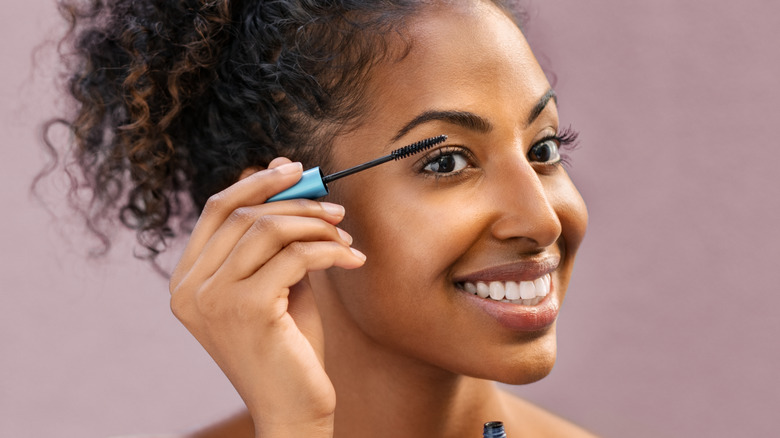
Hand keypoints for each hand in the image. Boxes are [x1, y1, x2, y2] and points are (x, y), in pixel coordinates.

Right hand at [169, 158, 364, 436]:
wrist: (294, 409)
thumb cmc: (288, 347)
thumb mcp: (277, 282)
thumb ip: (276, 237)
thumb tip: (282, 170)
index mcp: (189, 280)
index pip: (216, 209)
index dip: (257, 182)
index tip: (294, 169)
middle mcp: (191, 288)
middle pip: (243, 214)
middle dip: (297, 203)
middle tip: (336, 209)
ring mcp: (214, 299)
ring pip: (268, 229)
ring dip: (316, 224)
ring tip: (345, 235)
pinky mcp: (247, 309)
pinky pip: (295, 256)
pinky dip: (330, 250)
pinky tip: (352, 259)